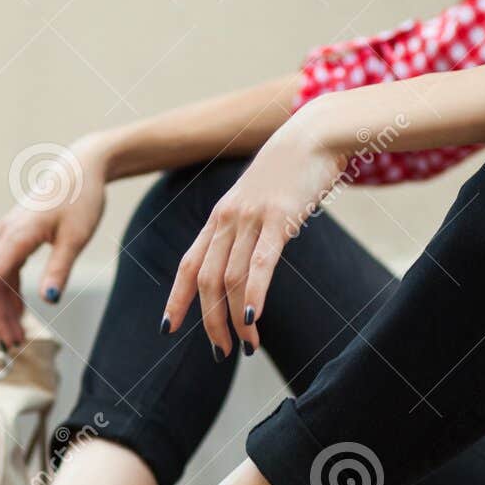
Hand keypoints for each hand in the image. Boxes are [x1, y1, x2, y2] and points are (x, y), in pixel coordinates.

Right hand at [0, 138, 108, 345]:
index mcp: (17, 235)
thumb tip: (48, 299)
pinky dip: (12, 292)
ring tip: (17, 336)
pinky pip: (8, 269)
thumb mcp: (75, 237)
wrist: (82, 166)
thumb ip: (59, 268)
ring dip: (5, 307)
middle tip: (10, 345)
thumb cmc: (81, 197)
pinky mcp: (18, 236)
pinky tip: (20, 311)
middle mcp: (7, 235)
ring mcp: (10, 235)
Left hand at [161, 105, 349, 355]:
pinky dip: (253, 296)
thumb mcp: (261, 200)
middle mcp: (227, 219)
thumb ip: (250, 228)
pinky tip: (253, 321)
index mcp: (220, 217)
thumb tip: (250, 260)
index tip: (168, 327)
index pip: (189, 264)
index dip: (177, 298)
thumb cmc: (293, 170)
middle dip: (209, 321)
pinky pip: (260, 265)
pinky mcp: (279, 218)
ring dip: (235, 319)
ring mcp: (251, 218)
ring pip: (230, 278)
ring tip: (246, 347)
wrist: (316, 133)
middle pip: (206, 279)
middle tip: (220, 351)